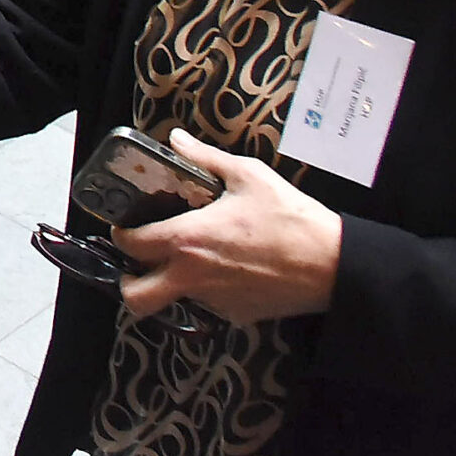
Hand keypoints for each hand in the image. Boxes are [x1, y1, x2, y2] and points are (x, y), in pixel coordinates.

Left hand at [113, 129, 342, 324]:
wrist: (333, 265)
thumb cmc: (290, 217)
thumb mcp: (248, 175)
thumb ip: (205, 157)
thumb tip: (176, 139)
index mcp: (187, 239)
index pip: (131, 245)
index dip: (122, 235)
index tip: (127, 226)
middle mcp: (193, 276)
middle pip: (137, 297)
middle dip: (129, 283)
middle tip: (141, 263)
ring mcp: (214, 301)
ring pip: (174, 301)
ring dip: (173, 285)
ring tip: (190, 260)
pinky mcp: (237, 317)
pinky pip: (210, 307)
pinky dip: (210, 292)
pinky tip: (229, 270)